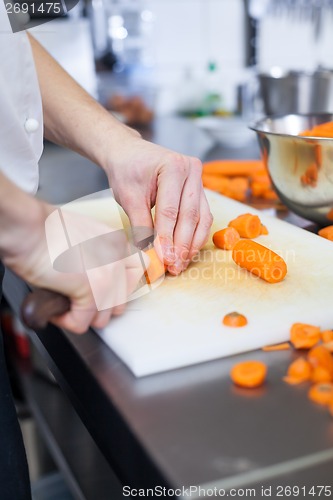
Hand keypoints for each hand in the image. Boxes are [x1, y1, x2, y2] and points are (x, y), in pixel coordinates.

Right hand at [3, 199, 147, 332]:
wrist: (29, 229)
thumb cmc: (45, 230)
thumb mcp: (84, 235)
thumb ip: (99, 255)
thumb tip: (95, 277)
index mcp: (118, 244)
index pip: (132, 278)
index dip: (112, 289)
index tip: (95, 289)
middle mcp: (119, 262)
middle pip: (117, 304)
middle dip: (95, 305)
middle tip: (74, 295)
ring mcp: (108, 279)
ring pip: (102, 319)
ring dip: (80, 314)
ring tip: (63, 297)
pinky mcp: (93, 294)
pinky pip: (81, 324)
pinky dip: (65, 319)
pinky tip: (55, 303)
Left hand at [106, 136, 212, 274]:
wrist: (130, 153)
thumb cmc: (127, 170)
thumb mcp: (128, 197)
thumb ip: (140, 225)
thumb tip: (149, 255)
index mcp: (173, 166)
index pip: (170, 210)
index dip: (166, 237)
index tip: (163, 259)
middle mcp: (191, 171)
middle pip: (190, 216)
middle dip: (181, 245)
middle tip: (174, 267)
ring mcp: (199, 180)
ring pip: (201, 218)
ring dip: (192, 244)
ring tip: (181, 264)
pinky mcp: (200, 191)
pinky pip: (203, 217)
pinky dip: (196, 236)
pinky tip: (187, 252)